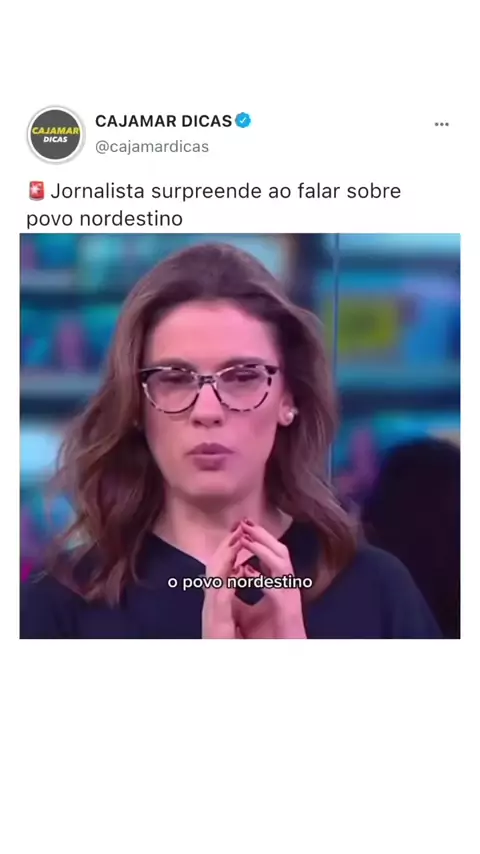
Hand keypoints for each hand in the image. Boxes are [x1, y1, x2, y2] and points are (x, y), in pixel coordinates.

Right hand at [202, 526, 241, 638]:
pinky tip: (235, 568)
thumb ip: (232, 597)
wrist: (226, 664)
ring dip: (224, 558)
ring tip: (236, 540)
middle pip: (213, 570)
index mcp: (217, 604)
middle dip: (226, 547)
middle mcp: (211, 607)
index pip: (220, 572)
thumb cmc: (229, 645)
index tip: (238, 534)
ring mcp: (211, 615)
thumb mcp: (232, 617)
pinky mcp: (216, 625)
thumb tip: (237, 574)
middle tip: (238, 528)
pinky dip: (226, 581)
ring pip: (213, 580)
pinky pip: (219, 598)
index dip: (227, 552)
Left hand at [237, 520, 306, 638]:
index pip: (272, 555)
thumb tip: (238, 570)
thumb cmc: (273, 635)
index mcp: (280, 585)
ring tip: (246, 538)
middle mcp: (287, 587)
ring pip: (283, 565)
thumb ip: (246, 588)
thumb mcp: (252, 607)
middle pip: (281, 553)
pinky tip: (248, 570)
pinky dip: (263, 577)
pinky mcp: (288, 611)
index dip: (259, 540)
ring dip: (264, 550)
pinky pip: (277, 589)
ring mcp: (290, 598)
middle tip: (245, 522)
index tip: (242, 527)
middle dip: (263, 536)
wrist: (286, 652)